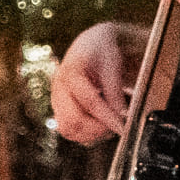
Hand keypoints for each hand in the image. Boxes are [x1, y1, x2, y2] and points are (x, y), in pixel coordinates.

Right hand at [50, 21, 145, 143]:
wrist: (91, 45)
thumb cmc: (102, 50)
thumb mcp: (112, 62)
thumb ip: (114, 89)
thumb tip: (120, 114)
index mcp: (71, 70)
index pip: (88, 101)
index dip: (107, 117)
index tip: (122, 127)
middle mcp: (58, 86)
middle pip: (72, 120)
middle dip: (96, 129)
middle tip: (116, 127)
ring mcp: (56, 99)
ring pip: (67, 129)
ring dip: (89, 134)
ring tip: (109, 127)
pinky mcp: (59, 108)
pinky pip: (68, 130)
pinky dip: (84, 134)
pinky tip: (100, 127)